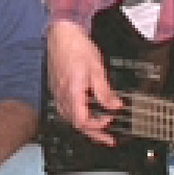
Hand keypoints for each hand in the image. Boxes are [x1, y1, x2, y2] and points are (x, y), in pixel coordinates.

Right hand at [47, 21, 120, 140]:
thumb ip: (105, 91)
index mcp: (72, 93)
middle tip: (108, 139)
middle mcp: (63, 96)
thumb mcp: (97, 69)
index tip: (110, 122)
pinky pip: (67, 109)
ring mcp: (58, 93)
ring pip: (70, 118)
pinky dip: (79, 114)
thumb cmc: (76, 47)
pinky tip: (87, 111)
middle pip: (76, 124)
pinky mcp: (58, 89)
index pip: (82, 121)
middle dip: (93, 133)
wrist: (61, 35)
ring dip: (86, 125)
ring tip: (100, 126)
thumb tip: (115, 106)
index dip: (97, 127)